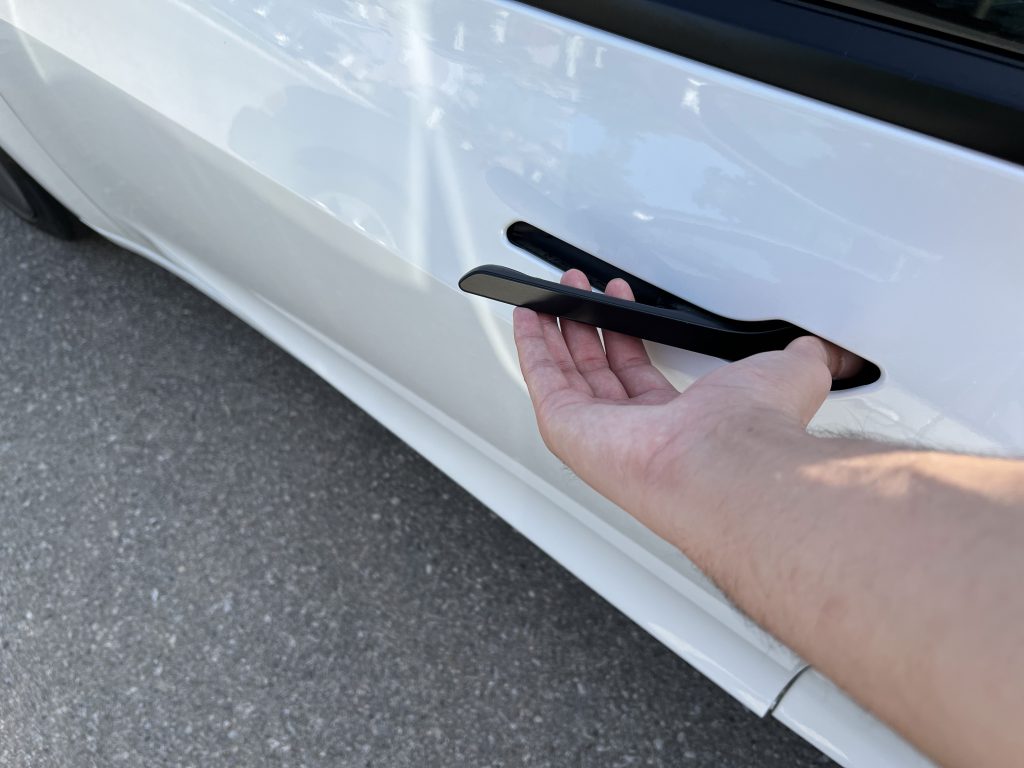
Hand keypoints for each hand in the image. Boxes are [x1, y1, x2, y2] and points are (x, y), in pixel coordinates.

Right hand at [512, 269, 861, 540]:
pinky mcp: (567, 427)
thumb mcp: (790, 375)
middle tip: (581, 294)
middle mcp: (633, 432)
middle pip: (597, 371)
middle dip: (588, 327)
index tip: (623, 304)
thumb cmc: (751, 431)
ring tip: (551, 296)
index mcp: (676, 422)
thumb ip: (804, 358)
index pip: (640, 376)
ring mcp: (597, 431)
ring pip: (565, 373)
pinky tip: (528, 317)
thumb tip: (826, 351)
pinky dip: (530, 345)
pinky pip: (540, 378)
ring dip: (557, 331)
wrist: (724, 461)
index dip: (628, 338)